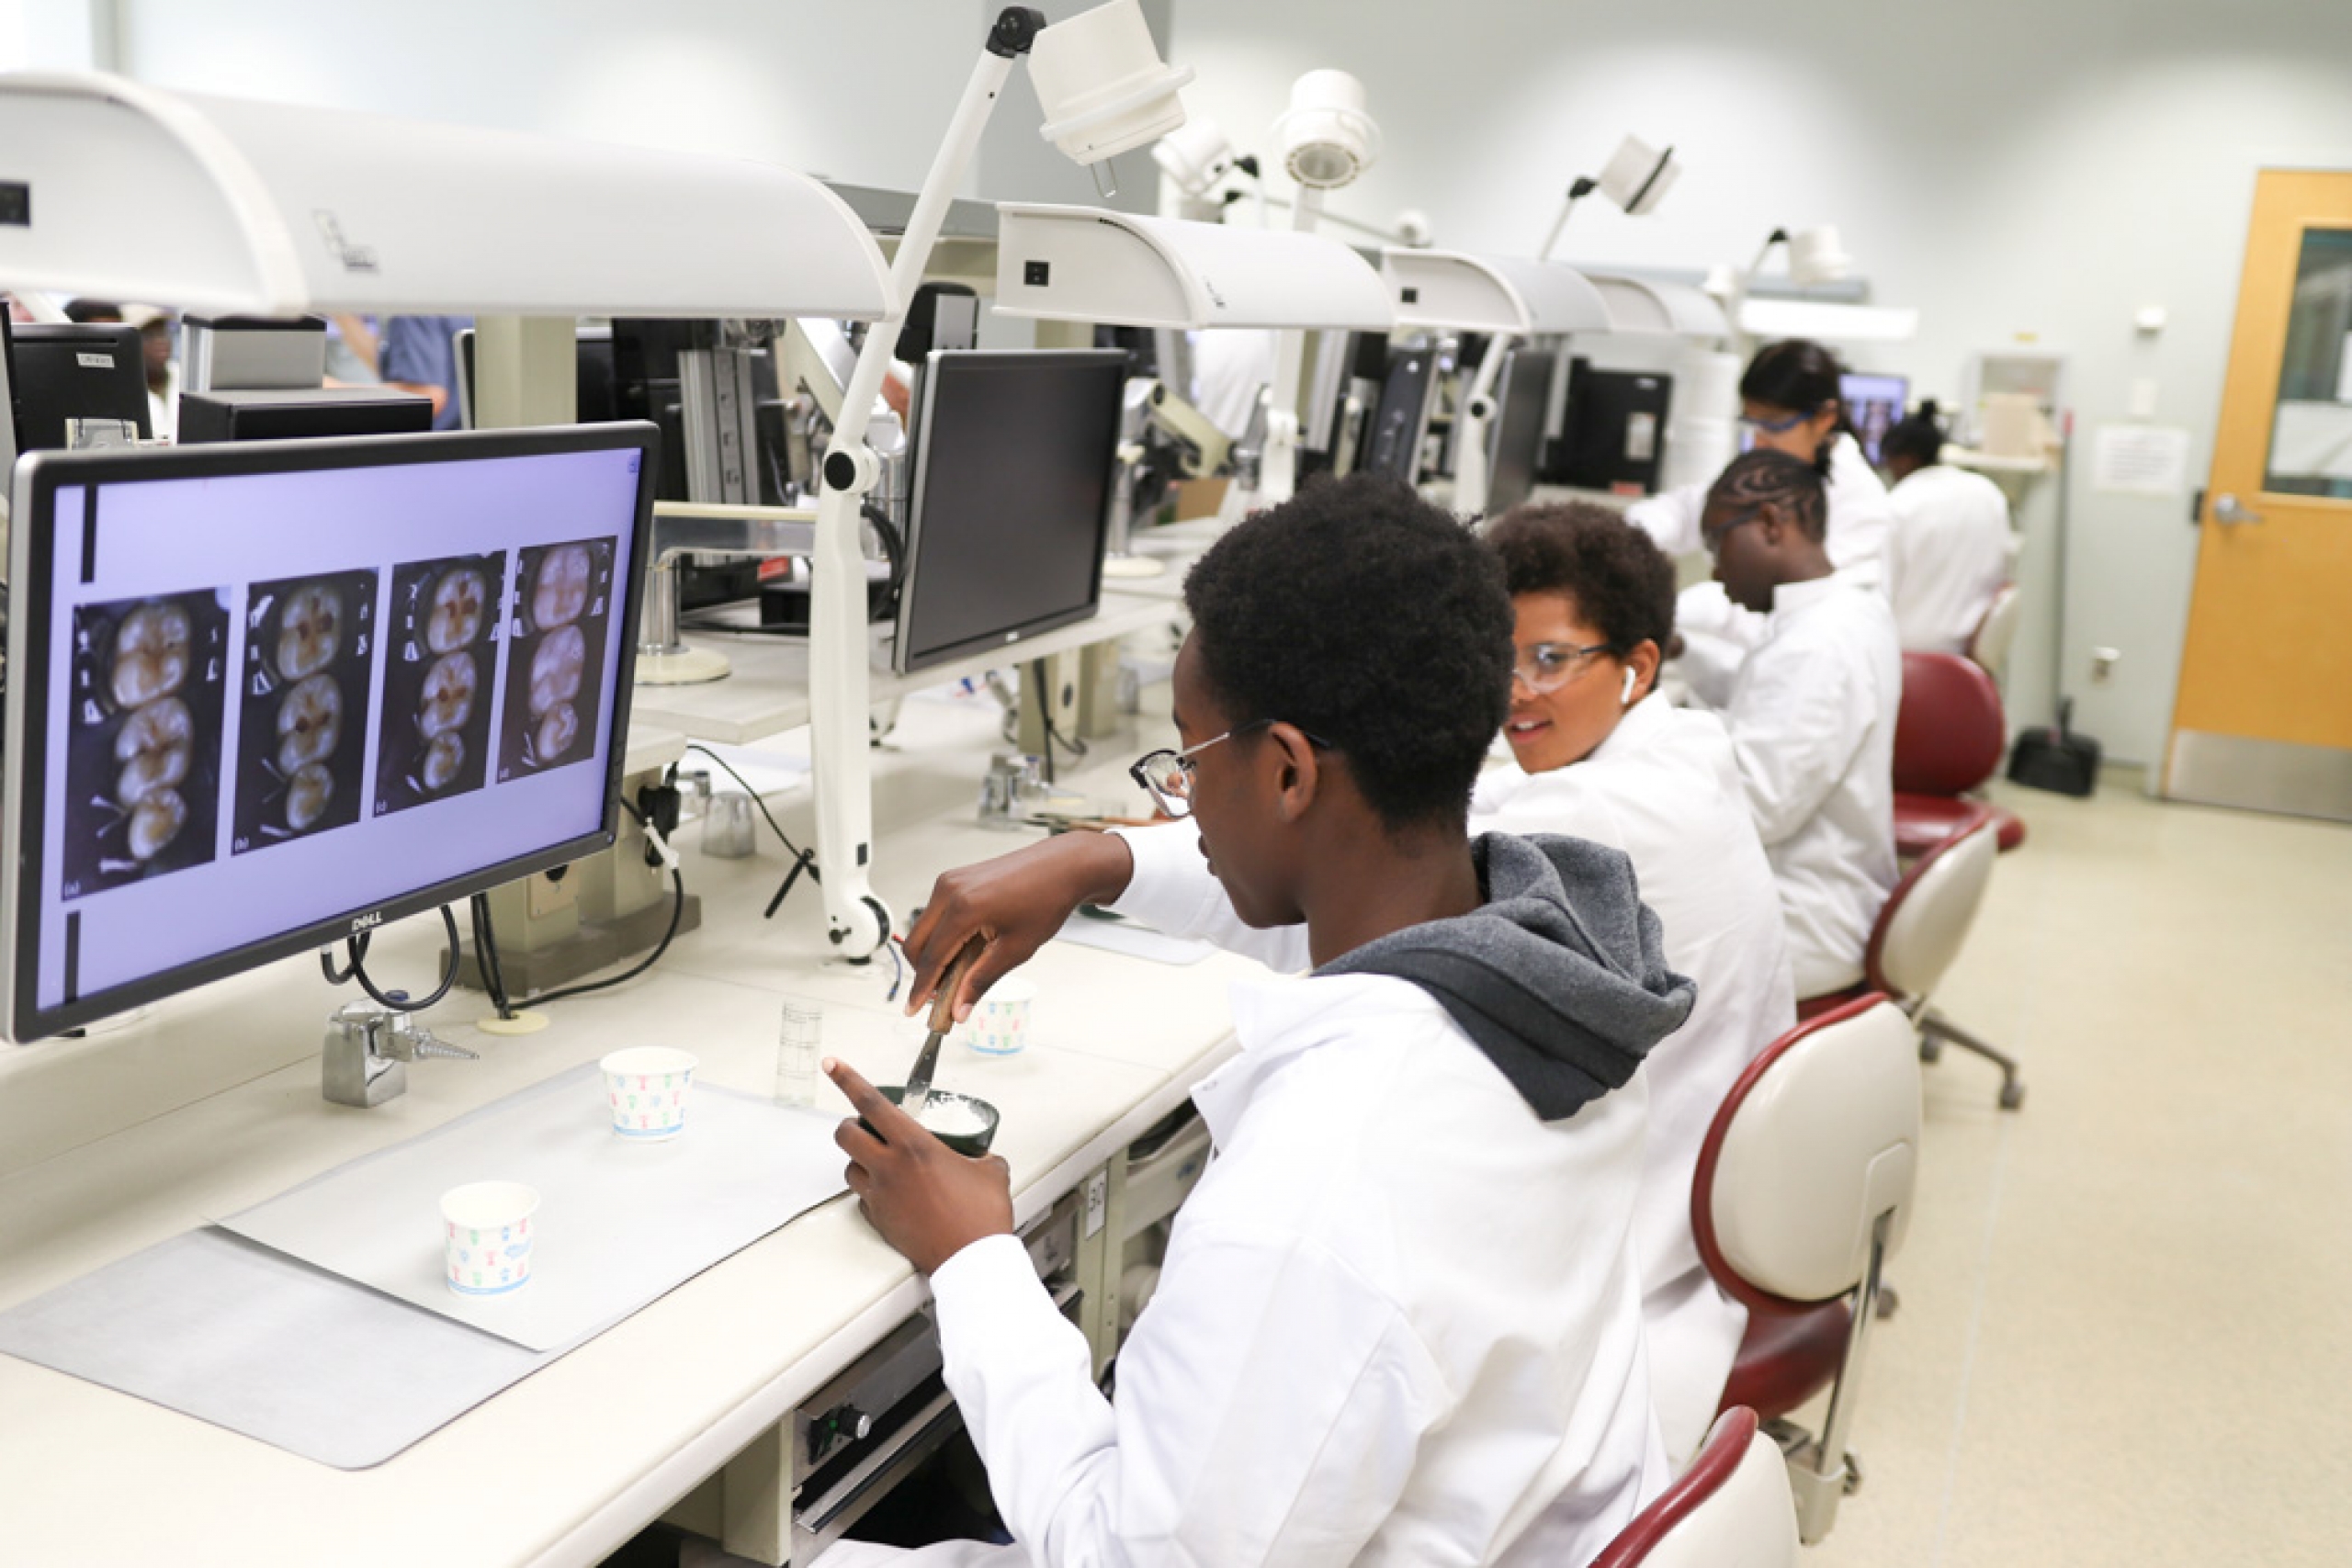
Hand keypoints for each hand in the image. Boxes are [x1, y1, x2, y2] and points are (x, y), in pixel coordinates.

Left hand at [829, 1058, 1013, 1274]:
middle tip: (866, 1125)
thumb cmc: (981, 1217)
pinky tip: (892, 1193)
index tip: (833, 1064)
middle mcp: (890, 1168)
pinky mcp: (880, 1220)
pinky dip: (871, 1190)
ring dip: (859, 1159)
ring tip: (881, 1161)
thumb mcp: (990, 1171)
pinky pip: (863, 1198)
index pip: (871, 1102)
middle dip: (850, 1124)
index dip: (848, 1079)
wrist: (972, 1260)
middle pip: (846, 1134)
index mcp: (915, 1146)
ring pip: (849, 1168)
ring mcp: (881, 1196)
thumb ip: (979, 1155)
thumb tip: (980, 1155)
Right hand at [903, 832, 1134, 1020]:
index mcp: (964, 908)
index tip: (914, 1009)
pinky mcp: (954, 878)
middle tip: (940, 996)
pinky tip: (965, 950)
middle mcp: (949, 890)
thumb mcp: (1016, 949)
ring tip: (959, 973)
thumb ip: (981, 980)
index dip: (921, 988)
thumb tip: (959, 1009)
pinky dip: (942, 936)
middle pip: (916, 943)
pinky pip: (935, 914)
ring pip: (923, 929)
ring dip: (933, 954)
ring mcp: (950, 881)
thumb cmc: (1046, 900)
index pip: (931, 958)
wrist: (1061, 866)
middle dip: (923, 973)